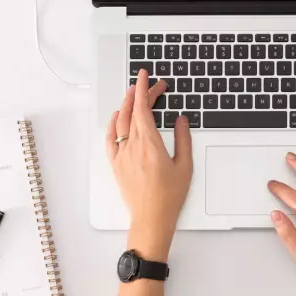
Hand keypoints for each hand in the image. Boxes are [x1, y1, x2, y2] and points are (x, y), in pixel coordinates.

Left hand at [106, 70, 192, 261]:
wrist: (151, 218)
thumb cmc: (169, 196)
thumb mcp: (185, 165)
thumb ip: (183, 139)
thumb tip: (181, 120)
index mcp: (150, 144)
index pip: (143, 108)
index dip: (144, 89)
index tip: (146, 77)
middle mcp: (132, 146)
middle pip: (133, 112)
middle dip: (140, 94)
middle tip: (150, 85)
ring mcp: (122, 155)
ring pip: (120, 123)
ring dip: (126, 105)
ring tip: (133, 94)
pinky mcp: (116, 165)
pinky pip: (110, 139)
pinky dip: (112, 124)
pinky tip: (116, 117)